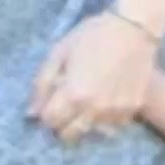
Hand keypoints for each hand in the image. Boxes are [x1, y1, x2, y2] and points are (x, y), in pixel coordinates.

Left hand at [30, 12, 158, 143]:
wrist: (133, 29)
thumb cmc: (92, 36)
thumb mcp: (60, 52)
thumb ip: (42, 83)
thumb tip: (32, 113)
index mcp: (74, 95)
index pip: (50, 122)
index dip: (46, 114)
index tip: (49, 103)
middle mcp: (94, 111)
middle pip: (69, 136)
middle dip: (61, 124)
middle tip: (64, 106)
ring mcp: (115, 113)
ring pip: (91, 133)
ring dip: (83, 123)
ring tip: (85, 102)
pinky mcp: (132, 111)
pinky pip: (111, 126)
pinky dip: (103, 119)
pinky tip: (103, 100)